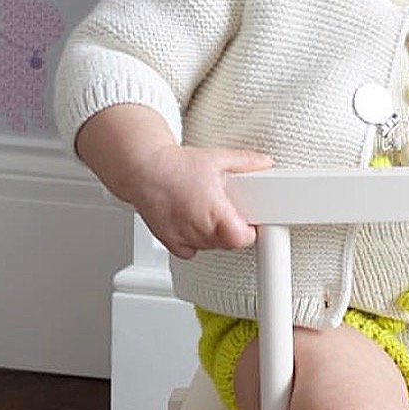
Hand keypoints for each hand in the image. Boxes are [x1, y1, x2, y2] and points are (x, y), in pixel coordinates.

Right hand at [126, 143, 273, 260]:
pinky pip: (190, 251)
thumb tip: (265, 162)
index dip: (249, 232)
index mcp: (215, 212)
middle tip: (228, 211)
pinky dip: (195, 242)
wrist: (144, 169)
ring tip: (207, 212)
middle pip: (228, 243)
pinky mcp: (170, 241)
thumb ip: (246, 161)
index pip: (242, 239)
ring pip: (210, 247)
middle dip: (232, 230)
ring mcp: (183, 237)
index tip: (250, 223)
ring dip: (214, 235)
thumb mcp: (217, 158)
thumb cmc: (176, 166)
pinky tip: (193, 223)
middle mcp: (198, 228)